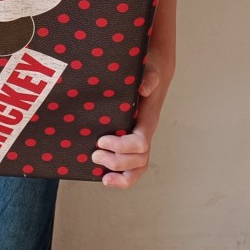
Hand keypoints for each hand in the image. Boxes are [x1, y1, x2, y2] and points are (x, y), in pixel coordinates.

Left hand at [92, 47, 170, 188]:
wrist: (154, 73)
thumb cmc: (150, 73)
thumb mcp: (150, 71)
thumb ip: (149, 79)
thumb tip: (143, 88)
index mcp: (148, 121)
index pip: (141, 143)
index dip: (121, 147)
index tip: (102, 140)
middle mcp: (145, 134)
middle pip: (139, 160)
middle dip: (117, 162)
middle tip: (95, 154)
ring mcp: (140, 140)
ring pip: (138, 168)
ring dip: (121, 175)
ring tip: (103, 177)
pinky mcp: (132, 142)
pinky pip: (132, 167)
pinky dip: (121, 176)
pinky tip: (105, 176)